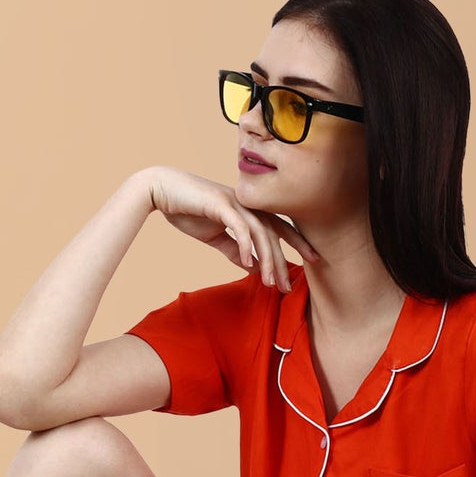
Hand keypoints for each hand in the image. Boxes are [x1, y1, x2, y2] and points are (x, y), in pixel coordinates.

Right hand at [144, 165, 319, 291]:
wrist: (162, 190)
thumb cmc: (188, 210)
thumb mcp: (214, 236)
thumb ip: (233, 250)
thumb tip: (252, 267)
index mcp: (248, 210)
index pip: (279, 227)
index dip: (297, 242)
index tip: (313, 260)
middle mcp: (247, 204)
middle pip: (275, 232)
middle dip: (285, 260)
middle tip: (289, 286)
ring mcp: (236, 202)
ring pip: (261, 232)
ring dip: (267, 259)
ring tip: (270, 282)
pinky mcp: (221, 204)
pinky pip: (239, 227)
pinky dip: (246, 245)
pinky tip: (248, 263)